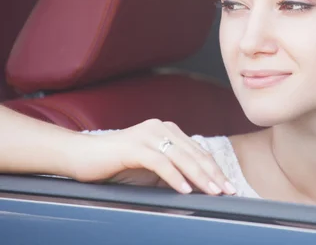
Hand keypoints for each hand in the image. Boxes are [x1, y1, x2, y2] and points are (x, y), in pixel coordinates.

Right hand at [68, 119, 235, 194]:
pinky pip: (160, 163)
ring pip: (182, 157)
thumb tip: (198, 186)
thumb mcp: (151, 168)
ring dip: (200, 177)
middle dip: (214, 174)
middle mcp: (161, 128)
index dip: (215, 169)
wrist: (82, 156)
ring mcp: (148, 135)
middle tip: (229, 190)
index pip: (198, 151)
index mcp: (168, 130)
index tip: (229, 186)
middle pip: (194, 154)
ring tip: (214, 192)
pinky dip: (175, 177)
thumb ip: (172, 170)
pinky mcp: (134, 146)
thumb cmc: (117, 164)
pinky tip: (185, 190)